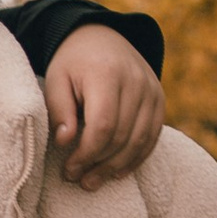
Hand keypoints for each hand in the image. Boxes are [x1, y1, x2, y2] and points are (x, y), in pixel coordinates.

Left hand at [45, 27, 163, 189]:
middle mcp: (136, 82)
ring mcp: (152, 91)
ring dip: (117, 167)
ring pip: (140, 140)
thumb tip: (65, 142)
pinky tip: (117, 172)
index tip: (69, 169)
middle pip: (122, 136)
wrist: (101, 36)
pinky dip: (136, 158)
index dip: (87, 153)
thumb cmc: (72, 63)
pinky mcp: (160, 99)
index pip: (103, 125)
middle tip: (78, 180)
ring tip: (93, 181)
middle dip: (99, 164)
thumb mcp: (56, 79)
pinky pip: (153, 136)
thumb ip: (59, 110)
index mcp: (107, 74)